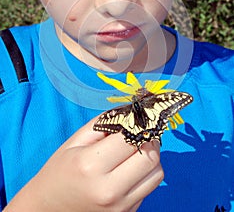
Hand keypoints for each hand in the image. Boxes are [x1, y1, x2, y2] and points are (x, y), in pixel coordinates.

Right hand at [4, 117, 163, 211]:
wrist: (50, 207)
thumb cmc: (61, 170)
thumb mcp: (76, 140)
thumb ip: (104, 123)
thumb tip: (131, 113)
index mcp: (91, 165)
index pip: (131, 138)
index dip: (137, 124)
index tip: (136, 117)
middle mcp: (108, 190)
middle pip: (150, 157)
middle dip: (149, 139)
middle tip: (140, 132)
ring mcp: (120, 206)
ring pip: (157, 173)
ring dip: (151, 157)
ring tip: (135, 151)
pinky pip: (149, 187)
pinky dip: (145, 173)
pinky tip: (130, 169)